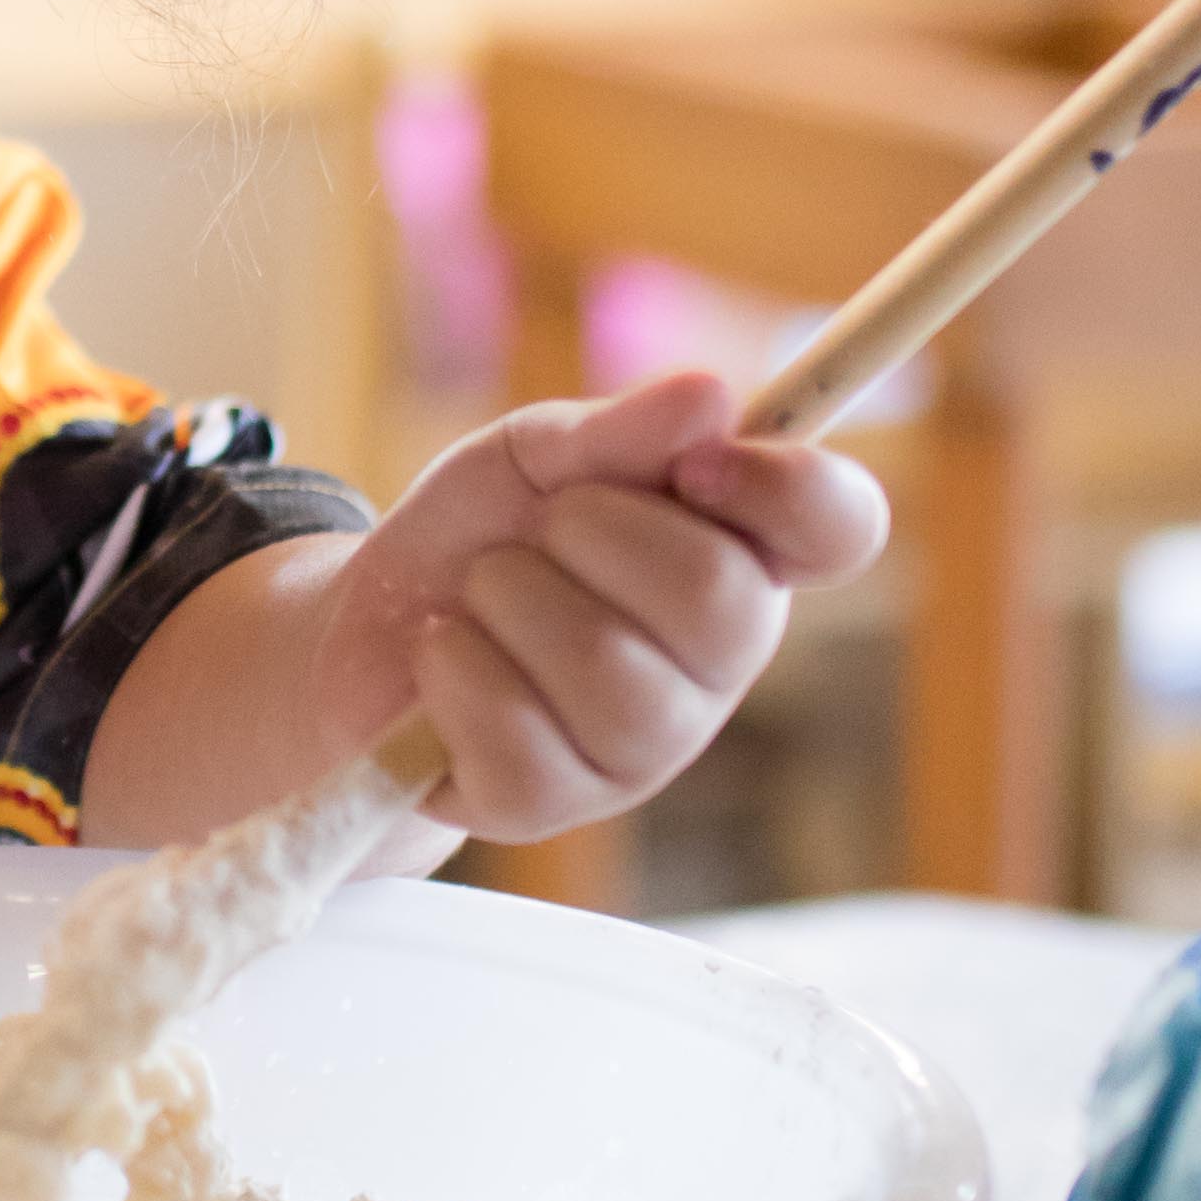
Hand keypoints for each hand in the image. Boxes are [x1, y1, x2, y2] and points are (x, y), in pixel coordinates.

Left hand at [309, 366, 885, 843]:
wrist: (360, 633)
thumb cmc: (475, 537)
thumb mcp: (533, 457)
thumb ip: (617, 433)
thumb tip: (711, 396)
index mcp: (736, 555)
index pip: (839, 526)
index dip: (789, 488)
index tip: (697, 464)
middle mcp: (714, 661)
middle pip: (718, 597)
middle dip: (592, 532)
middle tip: (539, 529)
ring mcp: (643, 746)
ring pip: (610, 670)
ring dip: (507, 599)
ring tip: (479, 597)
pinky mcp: (555, 805)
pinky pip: (518, 735)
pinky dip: (453, 670)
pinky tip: (443, 660)